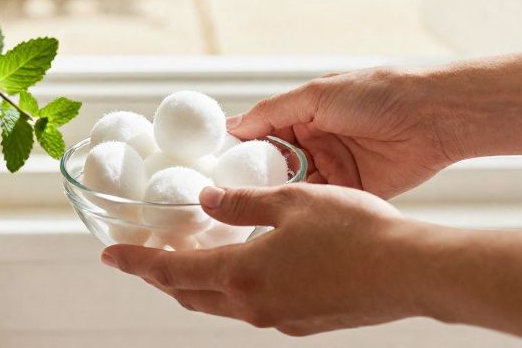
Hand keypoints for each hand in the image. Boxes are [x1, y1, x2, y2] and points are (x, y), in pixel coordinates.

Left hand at [101, 184, 429, 335]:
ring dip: (199, 282)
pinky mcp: (306, 322)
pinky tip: (248, 265)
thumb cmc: (355, 230)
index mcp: (243, 275)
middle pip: (191, 294)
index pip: (171, 272)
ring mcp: (281, 319)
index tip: (110, 255)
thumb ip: (241, 203)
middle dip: (163, 276)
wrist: (410, 272)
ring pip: (223, 303)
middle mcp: (254, 306)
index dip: (137, 262)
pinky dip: (235, 287)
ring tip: (191, 257)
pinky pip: (254, 306)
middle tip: (145, 255)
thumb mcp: (291, 200)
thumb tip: (206, 201)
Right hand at [231, 67, 458, 197]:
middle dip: (253, 181)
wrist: (432, 116)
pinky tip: (284, 219)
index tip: (211, 169)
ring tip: (250, 211)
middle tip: (226, 197)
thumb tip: (231, 125)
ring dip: (276, 198)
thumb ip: (272, 112)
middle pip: (273, 168)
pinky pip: (322, 205)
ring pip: (295, 190)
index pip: (260, 136)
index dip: (238, 152)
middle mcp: (316, 144)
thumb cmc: (378, 93)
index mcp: (304, 117)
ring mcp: (334, 170)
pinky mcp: (354, 193)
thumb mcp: (317, 95)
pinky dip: (304, 211)